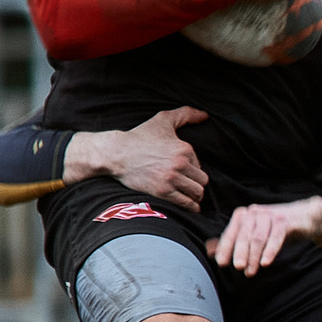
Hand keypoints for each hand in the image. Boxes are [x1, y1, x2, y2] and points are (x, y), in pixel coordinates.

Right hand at [65, 107, 208, 208]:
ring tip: (193, 197)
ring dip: (196, 196)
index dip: (194, 169)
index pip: (200, 164)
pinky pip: (185, 203)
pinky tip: (192, 207)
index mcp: (184, 148)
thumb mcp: (163, 120)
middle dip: (198, 184)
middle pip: (202, 180)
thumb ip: (185, 114)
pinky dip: (191, 206)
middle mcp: (180, 163)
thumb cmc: (139, 136)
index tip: (186, 172)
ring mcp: (171, 178)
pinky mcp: (162, 191)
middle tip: (192, 186)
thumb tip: (205, 115)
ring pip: (197, 192)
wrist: (116, 153)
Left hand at [210, 197, 321, 275]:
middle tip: (238, 268)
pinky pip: (276, 237)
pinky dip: (270, 251)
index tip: (222, 263)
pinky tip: (265, 263)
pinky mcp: (285, 221)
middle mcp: (254, 212)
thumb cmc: (274, 229)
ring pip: (259, 237)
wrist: (303, 218)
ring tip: (251, 272)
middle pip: (244, 235)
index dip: (225, 249)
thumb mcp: (252, 234)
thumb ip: (232, 242)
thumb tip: (211, 251)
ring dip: (254, 256)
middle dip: (240, 253)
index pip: (231, 233)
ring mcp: (270, 215)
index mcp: (243, 215)